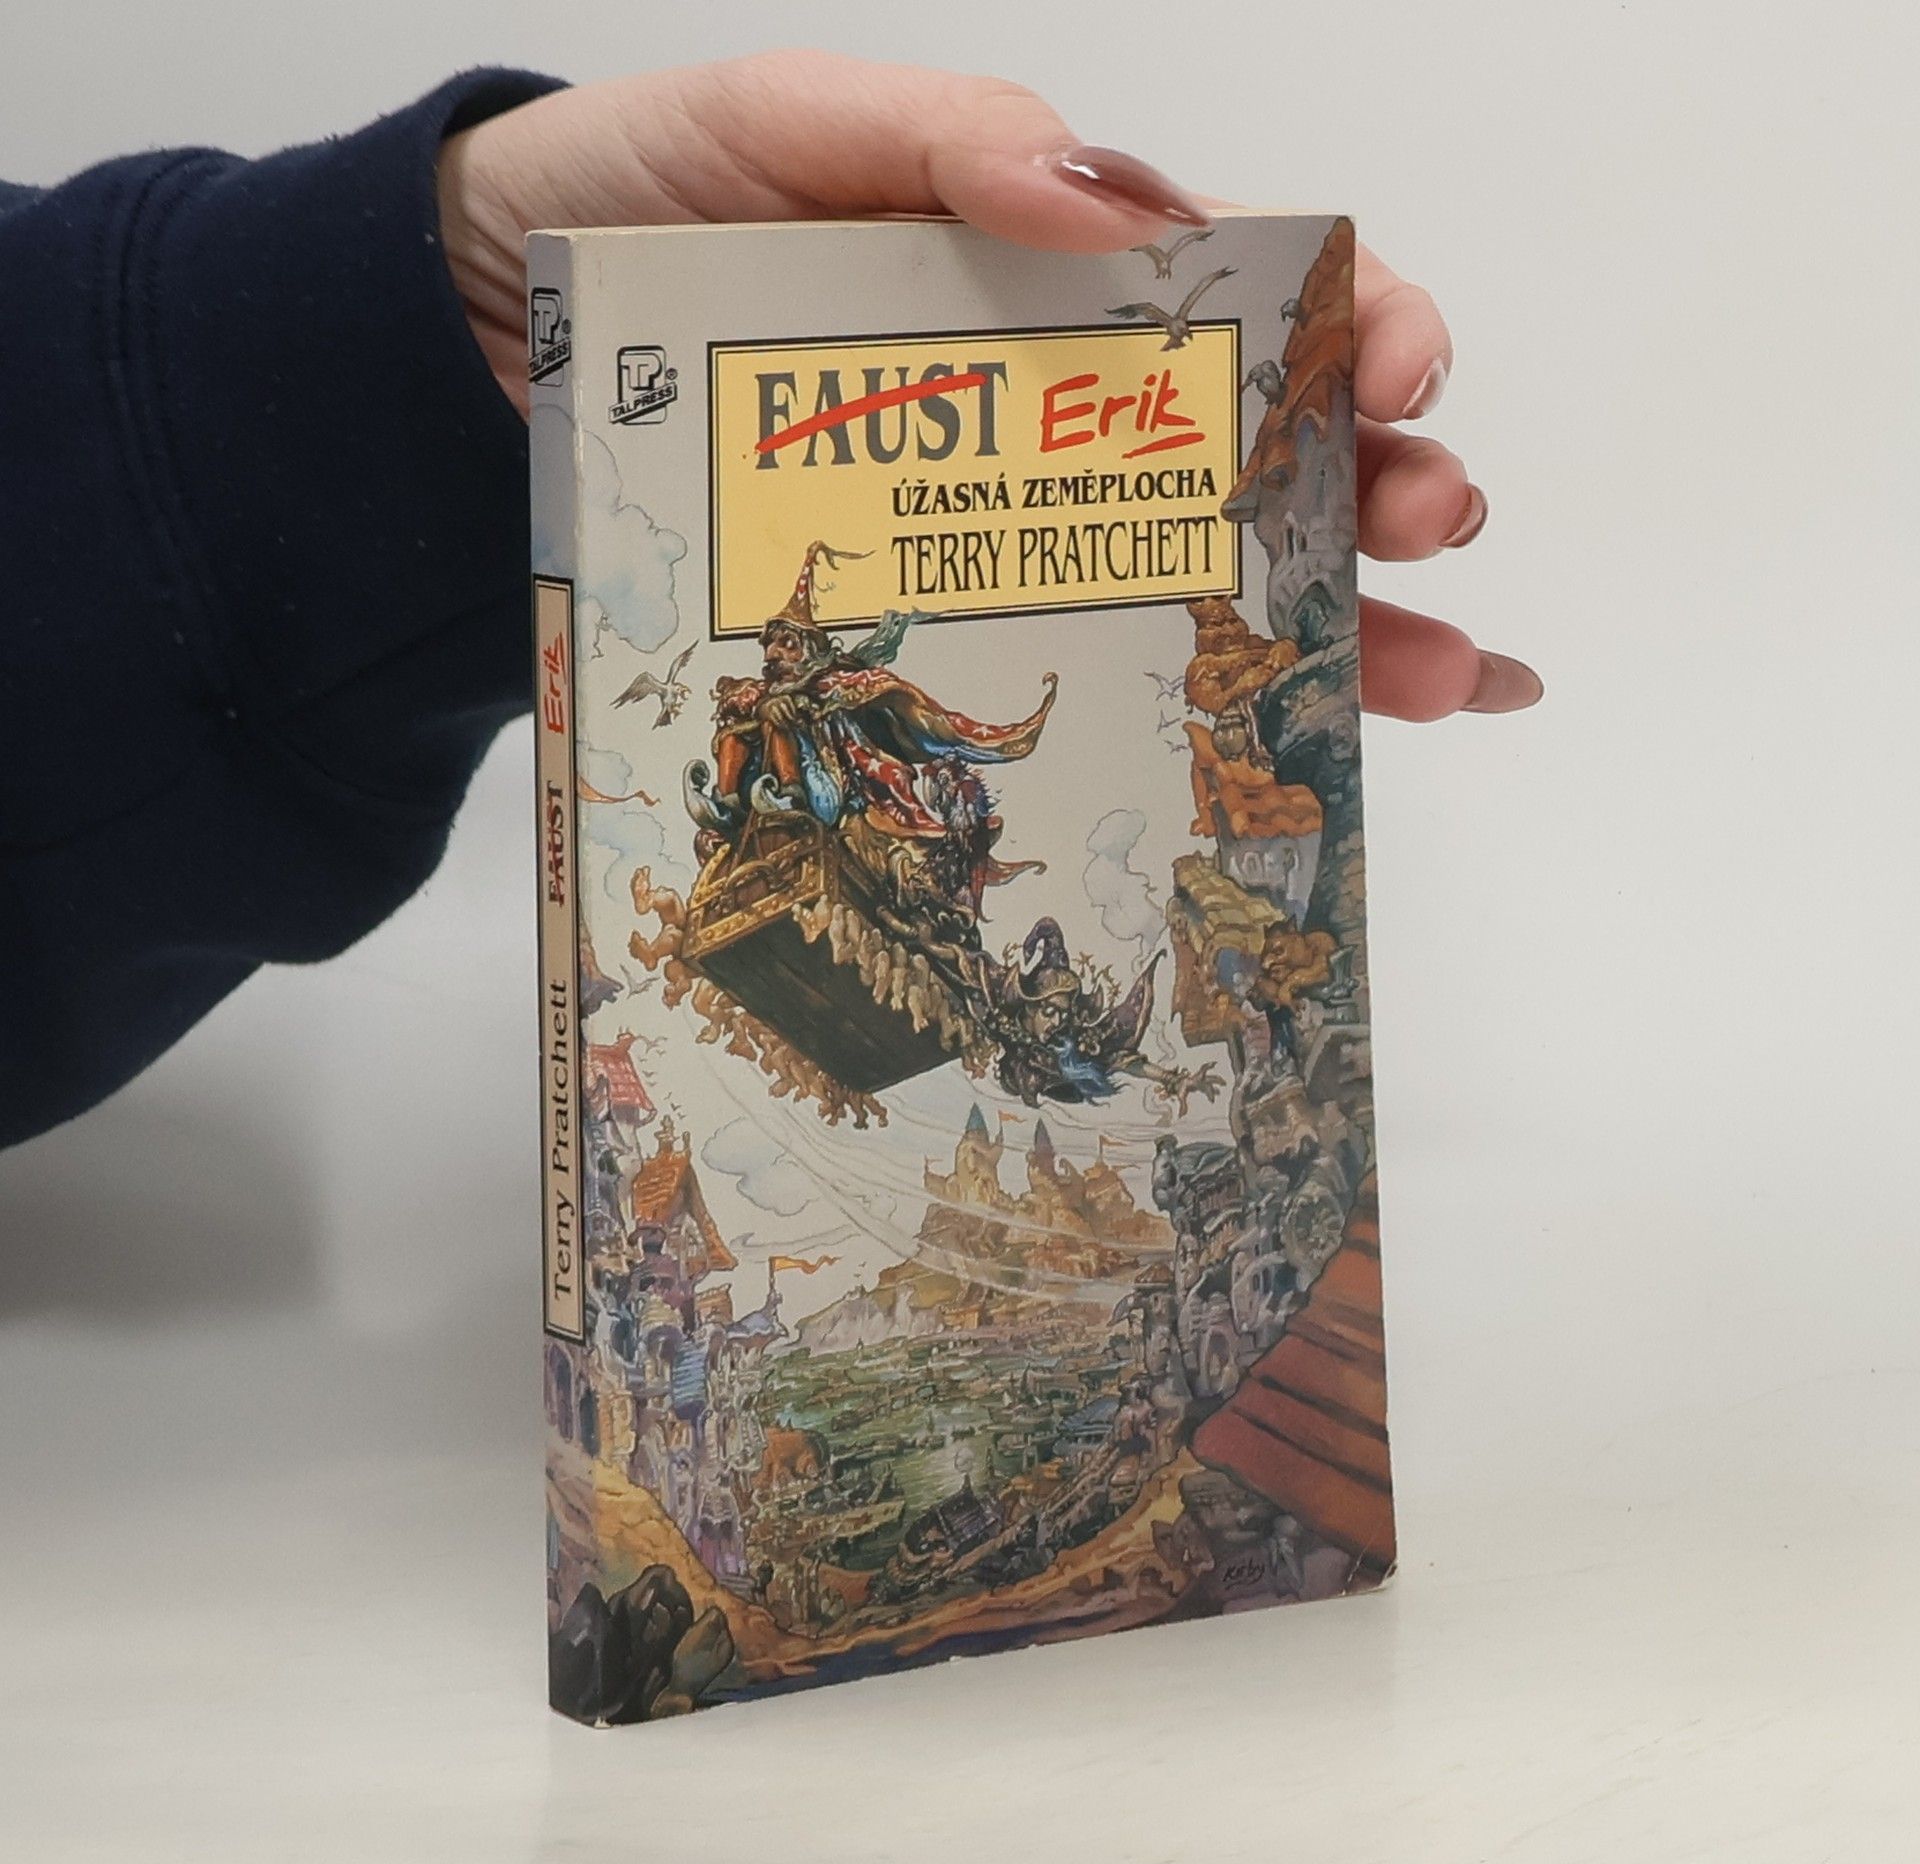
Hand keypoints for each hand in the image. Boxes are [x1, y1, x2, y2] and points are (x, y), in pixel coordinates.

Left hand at [439, 50, 1538, 722]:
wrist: (484, 347)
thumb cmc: (637, 209)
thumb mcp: (782, 126)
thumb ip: (938, 140)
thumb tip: (1111, 205)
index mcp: (1047, 267)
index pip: (1243, 292)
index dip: (1348, 319)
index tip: (1393, 367)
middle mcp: (1054, 402)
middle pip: (1262, 446)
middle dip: (1377, 481)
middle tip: (1425, 520)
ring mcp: (1006, 519)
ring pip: (1217, 573)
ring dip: (1347, 621)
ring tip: (1436, 667)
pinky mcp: (938, 619)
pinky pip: (1091, 665)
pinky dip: (1217, 708)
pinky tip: (1333, 743)